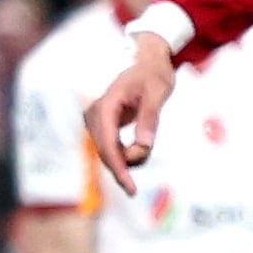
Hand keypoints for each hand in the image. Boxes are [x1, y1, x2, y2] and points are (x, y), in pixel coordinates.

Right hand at [84, 35, 179, 191]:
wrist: (147, 63)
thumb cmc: (153, 75)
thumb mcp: (157, 92)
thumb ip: (149, 117)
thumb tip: (144, 144)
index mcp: (106, 105)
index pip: (108, 144)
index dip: (119, 169)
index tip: (131, 189)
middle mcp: (95, 114)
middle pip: (107, 153)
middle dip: (129, 162)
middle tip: (148, 150)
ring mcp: (96, 121)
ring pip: (109, 154)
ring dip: (129, 158)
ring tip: (146, 139)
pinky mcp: (101, 126)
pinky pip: (112, 149)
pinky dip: (126, 153)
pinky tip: (138, 144)